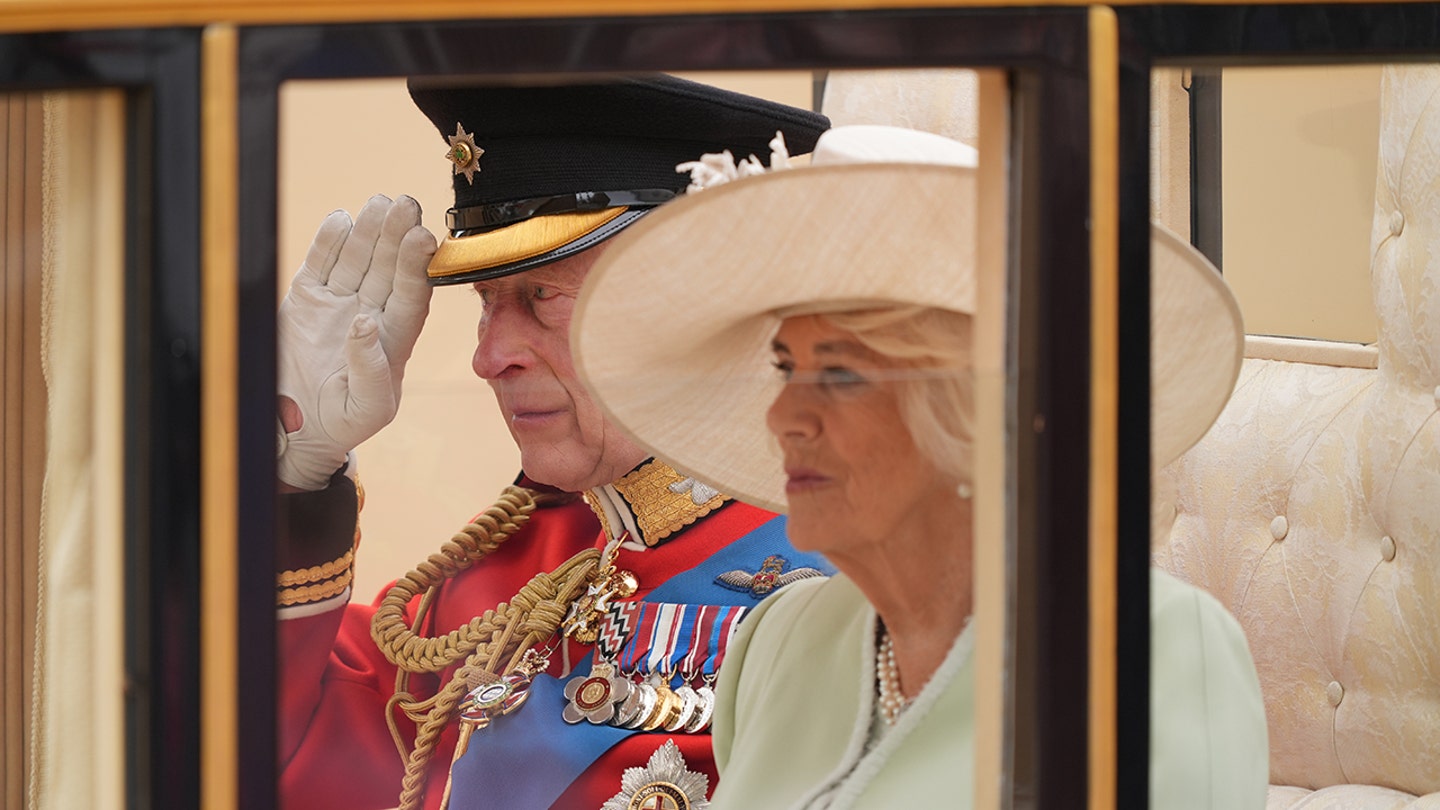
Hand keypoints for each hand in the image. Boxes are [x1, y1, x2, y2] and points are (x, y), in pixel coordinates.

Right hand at [277, 194, 435, 489]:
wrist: (297, 431)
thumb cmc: (343, 424)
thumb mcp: (367, 410)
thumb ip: (372, 371)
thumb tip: (366, 323)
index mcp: (395, 340)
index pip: (411, 295)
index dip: (416, 266)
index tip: (422, 237)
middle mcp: (372, 313)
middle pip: (388, 268)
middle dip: (397, 236)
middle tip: (406, 204)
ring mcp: (339, 303)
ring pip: (358, 259)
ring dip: (368, 231)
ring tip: (379, 203)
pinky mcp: (306, 300)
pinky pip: (320, 264)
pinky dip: (329, 242)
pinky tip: (342, 218)